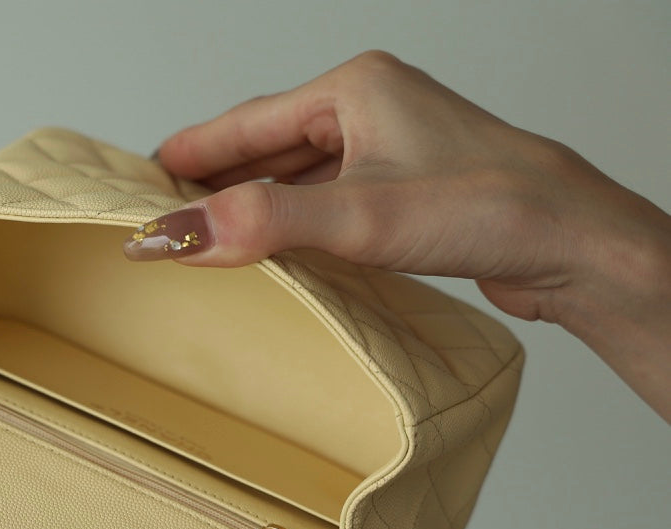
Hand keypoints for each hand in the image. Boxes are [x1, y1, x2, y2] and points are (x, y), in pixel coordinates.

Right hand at [125, 51, 670, 419]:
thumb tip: (174, 233)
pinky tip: (271, 257)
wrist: (574, 246)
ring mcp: (387, 152)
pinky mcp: (402, 193)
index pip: (243, 123)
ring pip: (294, 180)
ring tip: (203, 244)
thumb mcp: (358, 216)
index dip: (185, 156)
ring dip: (251, 212)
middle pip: (263, 150)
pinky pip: (323, 206)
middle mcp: (368, 112)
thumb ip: (263, 223)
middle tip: (161, 223)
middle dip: (212, 186)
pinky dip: (289, 229)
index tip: (136, 185)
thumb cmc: (491, 208)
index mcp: (353, 90)